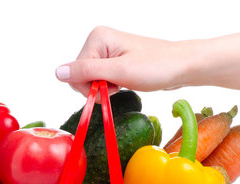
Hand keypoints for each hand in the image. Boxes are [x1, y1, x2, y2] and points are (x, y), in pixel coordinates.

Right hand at [55, 26, 191, 96]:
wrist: (181, 67)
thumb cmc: (156, 67)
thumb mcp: (119, 72)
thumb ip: (87, 72)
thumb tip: (58, 73)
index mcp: (97, 38)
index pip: (75, 72)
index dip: (90, 87)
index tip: (111, 88)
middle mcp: (100, 42)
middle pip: (82, 76)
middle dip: (98, 88)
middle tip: (120, 86)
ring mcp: (108, 51)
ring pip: (92, 80)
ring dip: (107, 88)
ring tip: (125, 83)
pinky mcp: (116, 60)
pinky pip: (103, 79)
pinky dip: (112, 86)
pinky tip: (125, 83)